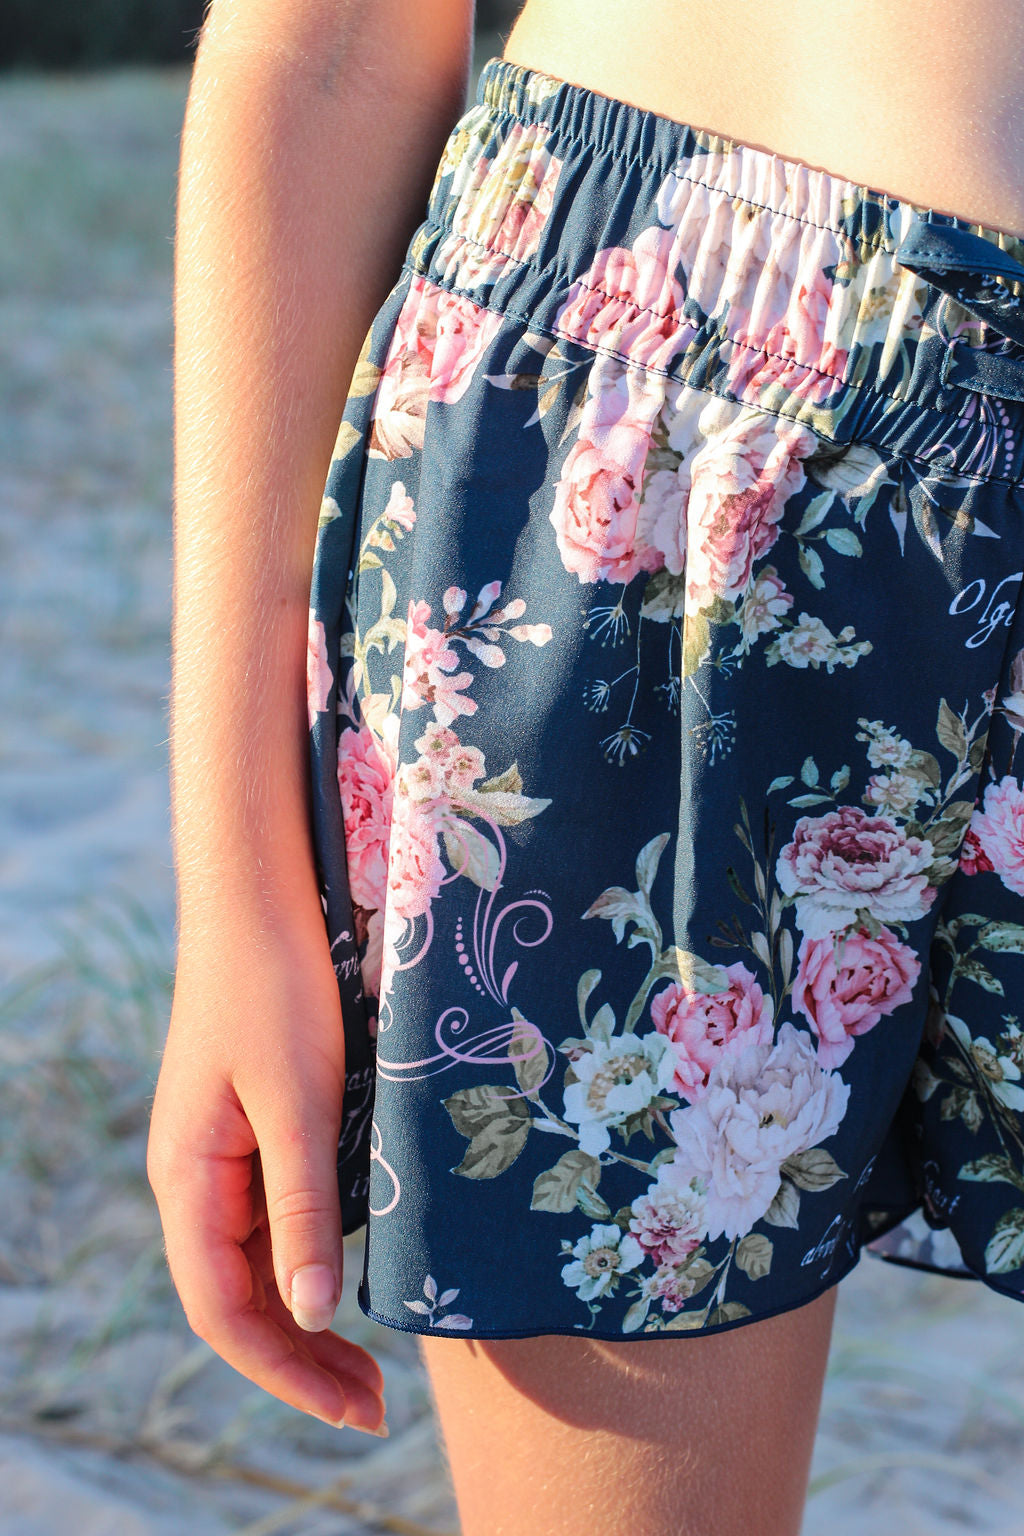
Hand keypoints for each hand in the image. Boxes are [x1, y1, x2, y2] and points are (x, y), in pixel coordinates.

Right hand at [147, 919, 385, 1435]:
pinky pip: (278, 1216)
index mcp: (188, 1178)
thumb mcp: (297, 1101)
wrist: (259, 898)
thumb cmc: (276, 989)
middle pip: (240, 1296)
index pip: (222, 1308)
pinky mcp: (256, 1129)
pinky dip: (315, 1258)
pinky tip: (357, 1275)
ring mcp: (225, 1156)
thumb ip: (303, 1206)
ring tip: (377, 1362)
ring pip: (261, 1262)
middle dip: (302, 1359)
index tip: (354, 1409)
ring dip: (310, 1316)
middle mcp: (198, 1179)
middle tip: (377, 1405)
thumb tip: (312, 1317)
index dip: (284, 1370)